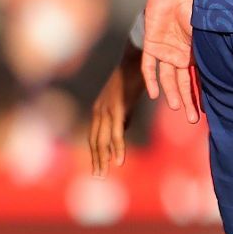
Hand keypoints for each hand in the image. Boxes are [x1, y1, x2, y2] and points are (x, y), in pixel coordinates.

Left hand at [88, 43, 146, 173]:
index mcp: (101, 109)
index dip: (96, 153)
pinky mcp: (117, 107)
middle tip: (98, 177)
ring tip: (104, 173)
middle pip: (94, 140)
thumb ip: (124, 116)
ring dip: (102, 158)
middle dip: (96, 160)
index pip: (95, 136)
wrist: (138, 57)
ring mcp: (107, 109)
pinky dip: (116, 148)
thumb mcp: (128, 100)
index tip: (99, 167)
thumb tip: (123, 130)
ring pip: (102, 139)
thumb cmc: (135, 76)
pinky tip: (118, 160)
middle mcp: (99, 110)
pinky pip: (116, 132)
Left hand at [140, 0, 200, 122]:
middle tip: (192, 120)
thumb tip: (227, 67)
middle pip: (183, 83)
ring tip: (178, 108)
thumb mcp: (206, 32)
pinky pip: (148, 66)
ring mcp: (165, 51)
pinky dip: (151, 80)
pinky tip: (154, 94)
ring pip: (167, 79)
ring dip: (172, 94)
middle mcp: (180, 55)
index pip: (198, 78)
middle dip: (188, 101)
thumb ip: (209, 50)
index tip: (206, 111)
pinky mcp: (150, 45)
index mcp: (195, 53)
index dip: (201, 94)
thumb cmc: (195, 6)